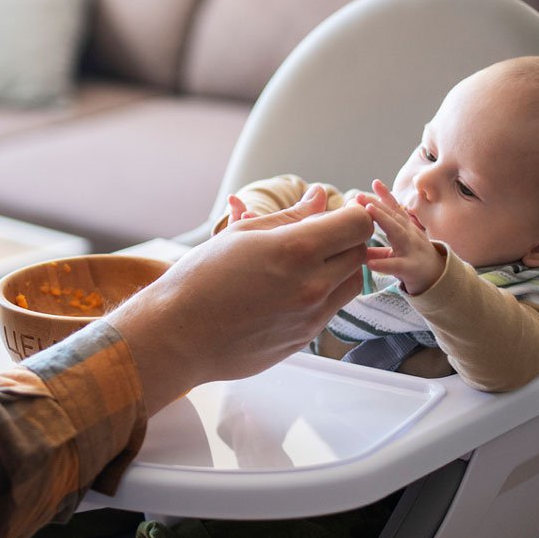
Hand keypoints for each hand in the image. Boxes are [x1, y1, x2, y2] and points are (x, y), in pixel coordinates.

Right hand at [108, 186, 373, 414]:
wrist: (178, 336)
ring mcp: (312, 317)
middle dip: (345, 239)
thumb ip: (291, 217)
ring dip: (339, 268)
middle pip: (360, 253)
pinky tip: (287, 290)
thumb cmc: (201, 279)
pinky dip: (322, 294)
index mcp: (297, 251)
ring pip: (351, 284)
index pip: (358, 224)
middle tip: (317, 234)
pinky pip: (330, 310)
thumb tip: (319, 198)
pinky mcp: (304, 339)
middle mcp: (313, 286)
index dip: (351, 214)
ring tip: (302, 263)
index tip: (337, 212)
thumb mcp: (243, 234)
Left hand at [358, 179, 446, 295]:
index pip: (396, 210)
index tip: (375, 182)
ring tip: (368, 211)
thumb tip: (356, 248)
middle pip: (394, 217)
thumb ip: (378, 250)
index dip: (386, 195)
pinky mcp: (410, 268)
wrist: (437, 280)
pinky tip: (369, 263)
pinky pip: (396, 265)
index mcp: (407, 230)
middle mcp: (410, 236)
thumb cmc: (414, 263)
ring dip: (383, 220)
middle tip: (360, 196)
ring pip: (398, 233)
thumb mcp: (396, 253)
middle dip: (378, 204)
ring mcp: (411, 250)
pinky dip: (383, 263)